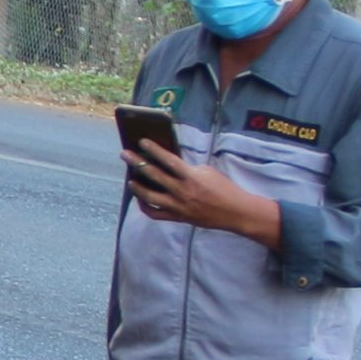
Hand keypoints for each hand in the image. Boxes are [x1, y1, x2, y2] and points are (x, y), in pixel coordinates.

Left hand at [126, 141, 283, 245]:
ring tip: (130, 179)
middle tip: (124, 154)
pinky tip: (140, 199)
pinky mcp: (178, 218)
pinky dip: (145, 206)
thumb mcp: (207, 172)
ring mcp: (178, 206)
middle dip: (136, 162)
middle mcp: (182, 191)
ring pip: (149, 197)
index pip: (168, 160)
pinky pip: (155, 214)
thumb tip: (167, 164)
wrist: (235, 212)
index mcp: (191, 177)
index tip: (141, 141)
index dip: (154, 150)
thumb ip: (187, 168)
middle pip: (153, 175)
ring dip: (137, 187)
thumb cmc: (224, 188)